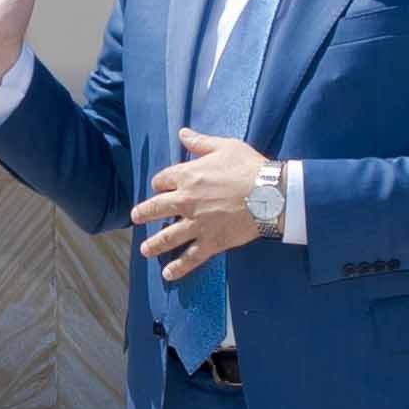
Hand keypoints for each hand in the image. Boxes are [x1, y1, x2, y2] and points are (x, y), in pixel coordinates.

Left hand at [135, 130, 275, 278]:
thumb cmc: (249, 167)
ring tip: (145, 250)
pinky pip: (189, 257)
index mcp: (187, 176)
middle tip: (136, 217)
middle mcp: (185, 201)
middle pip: (156, 208)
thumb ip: (200, 142)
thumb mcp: (225, 146)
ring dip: (153, 244)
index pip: (162, 180)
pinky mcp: (210, 242)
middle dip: (144, 213)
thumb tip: (183, 133)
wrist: (271, 194)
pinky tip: (167, 274)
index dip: (160, 183)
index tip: (160, 187)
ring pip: (167, 237)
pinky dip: (178, 267)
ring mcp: (196, 224)